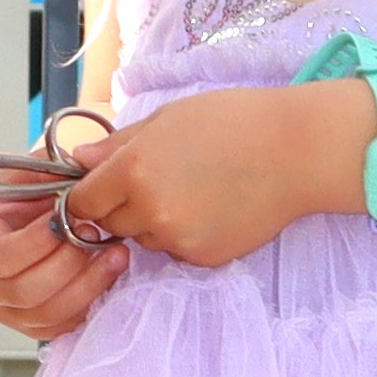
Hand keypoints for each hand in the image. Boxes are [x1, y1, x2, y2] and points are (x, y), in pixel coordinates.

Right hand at [0, 147, 123, 343]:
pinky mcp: (33, 325)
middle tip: (93, 234)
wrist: (29, 222)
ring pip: (47, 312)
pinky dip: (88, 302)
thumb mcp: (25, 175)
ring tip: (112, 254)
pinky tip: (106, 275)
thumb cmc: (22, 203)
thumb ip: (43, 170)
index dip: (37, 242)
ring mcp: (7, 310)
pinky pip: (62, 325)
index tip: (66, 218)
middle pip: (24, 290)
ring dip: (87, 284)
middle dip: (68, 263)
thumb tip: (72, 164)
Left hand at [58, 82, 364, 269]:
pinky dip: (183, 235)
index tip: (100, 186)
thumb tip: (79, 159)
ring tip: (191, 190)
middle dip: (120, 208)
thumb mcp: (168, 118)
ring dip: (152, 222)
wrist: (297, 150)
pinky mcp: (204, 258)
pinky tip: (211, 208)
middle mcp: (150, 210)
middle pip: (109, 225)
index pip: (82, 201)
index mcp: (134, 170)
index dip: (87, 193)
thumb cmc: (234, 121)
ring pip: (144, 239)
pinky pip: (175, 251)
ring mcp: (178, 239)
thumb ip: (119, 144)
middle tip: (154, 180)